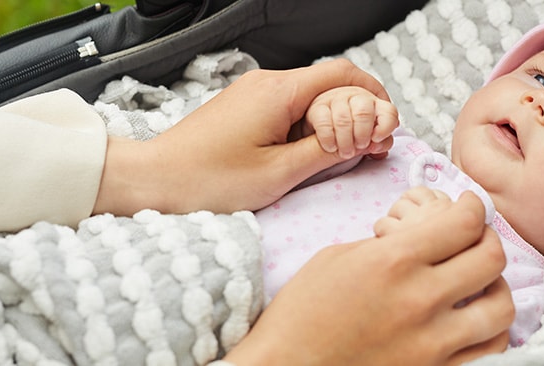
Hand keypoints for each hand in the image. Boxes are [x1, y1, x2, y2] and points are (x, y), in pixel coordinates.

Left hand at [93, 59, 395, 214]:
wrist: (155, 179)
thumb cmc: (210, 180)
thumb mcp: (279, 174)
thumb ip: (325, 151)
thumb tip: (361, 137)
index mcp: (279, 92)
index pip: (343, 73)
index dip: (374, 95)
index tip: (387, 124)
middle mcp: (267, 83)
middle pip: (330, 84)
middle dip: (357, 112)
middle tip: (371, 147)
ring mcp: (253, 94)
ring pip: (310, 97)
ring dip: (333, 121)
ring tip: (344, 155)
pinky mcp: (244, 108)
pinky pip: (289, 108)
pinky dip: (309, 126)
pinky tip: (313, 152)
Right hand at [225, 191, 513, 364]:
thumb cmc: (300, 315)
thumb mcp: (336, 258)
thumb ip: (388, 245)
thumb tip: (421, 238)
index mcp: (393, 261)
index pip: (463, 222)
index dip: (472, 207)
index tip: (468, 207)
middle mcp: (420, 299)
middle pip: (491, 258)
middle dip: (488, 239)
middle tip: (475, 238)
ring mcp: (431, 343)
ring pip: (501, 308)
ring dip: (496, 288)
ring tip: (481, 284)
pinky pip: (490, 351)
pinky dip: (490, 332)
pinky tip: (474, 323)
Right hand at [298, 86, 398, 159]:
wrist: (314, 134)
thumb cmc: (344, 136)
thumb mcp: (364, 141)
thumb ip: (377, 144)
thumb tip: (380, 149)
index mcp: (373, 104)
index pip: (388, 111)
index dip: (386, 127)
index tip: (377, 140)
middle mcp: (354, 97)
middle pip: (364, 112)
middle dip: (362, 135)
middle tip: (358, 148)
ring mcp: (334, 100)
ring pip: (343, 119)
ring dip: (345, 141)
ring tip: (345, 152)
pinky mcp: (316, 107)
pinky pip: (324, 122)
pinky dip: (328, 139)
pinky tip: (330, 146)